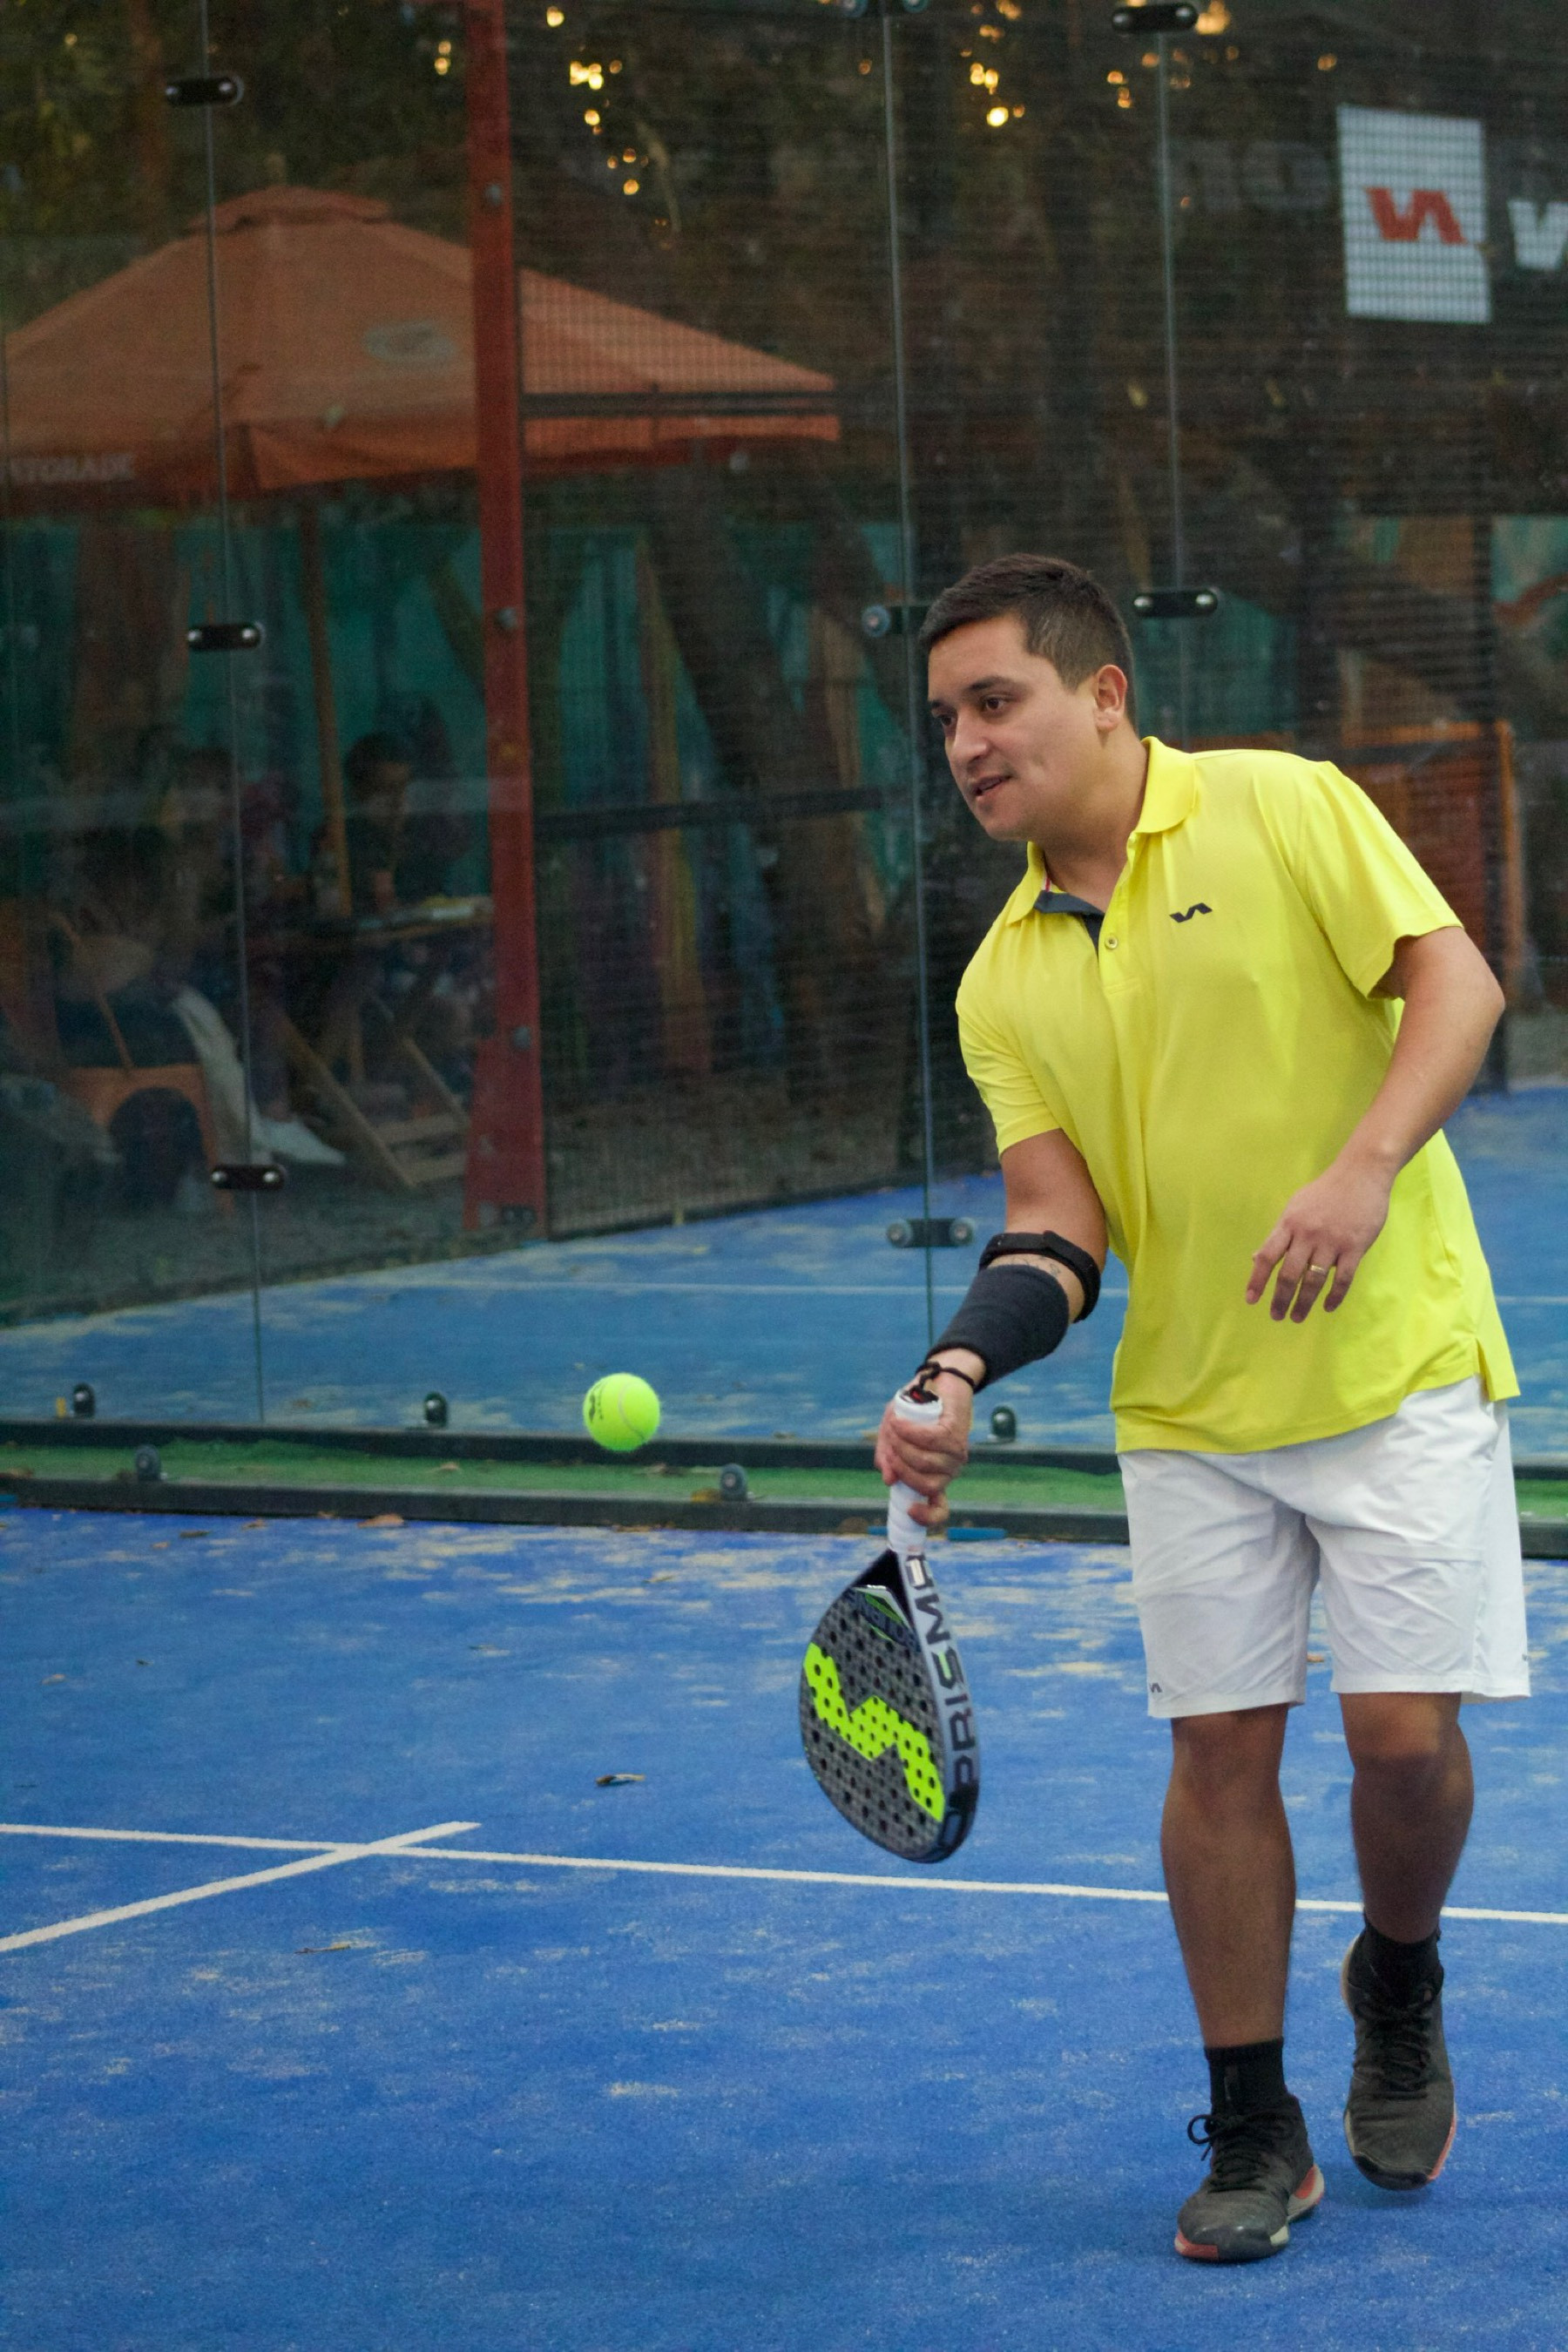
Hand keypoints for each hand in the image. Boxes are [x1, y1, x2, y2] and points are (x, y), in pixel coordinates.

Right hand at [874, 1363, 975, 1528]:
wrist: (938, 1383)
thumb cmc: (915, 1412)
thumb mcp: (893, 1435)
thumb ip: (888, 1456)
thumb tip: (888, 1480)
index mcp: (934, 1477)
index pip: (939, 1509)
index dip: (927, 1517)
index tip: (910, 1510)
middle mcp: (948, 1470)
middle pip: (922, 1483)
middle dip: (898, 1464)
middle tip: (889, 1441)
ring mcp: (955, 1454)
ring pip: (924, 1462)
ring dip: (901, 1445)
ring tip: (893, 1427)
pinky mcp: (955, 1433)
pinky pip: (929, 1440)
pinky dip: (909, 1431)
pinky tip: (899, 1422)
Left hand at [1246, 1151, 1394, 1321]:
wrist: (1361, 1174)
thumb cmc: (1325, 1192)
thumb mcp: (1295, 1207)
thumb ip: (1279, 1233)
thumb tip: (1257, 1257)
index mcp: (1289, 1223)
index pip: (1267, 1256)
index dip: (1257, 1280)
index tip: (1251, 1300)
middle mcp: (1308, 1234)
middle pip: (1289, 1273)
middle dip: (1280, 1298)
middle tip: (1276, 1316)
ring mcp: (1332, 1241)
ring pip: (1314, 1280)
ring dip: (1304, 1302)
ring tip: (1297, 1317)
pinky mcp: (1355, 1247)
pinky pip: (1343, 1278)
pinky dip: (1334, 1296)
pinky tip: (1327, 1307)